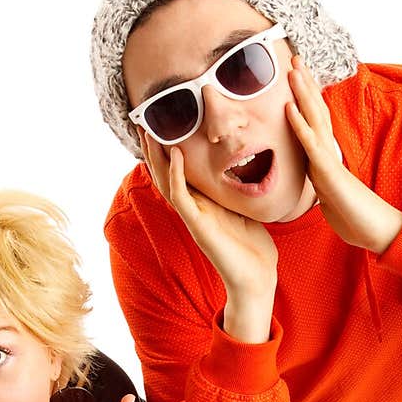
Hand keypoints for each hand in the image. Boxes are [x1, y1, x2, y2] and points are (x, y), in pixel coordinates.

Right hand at [142, 130, 277, 302]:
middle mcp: (193, 210)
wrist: (257, 278)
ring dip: (157, 157)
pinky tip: (175, 154)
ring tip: (150, 133)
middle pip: (165, 175)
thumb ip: (237, 192)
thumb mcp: (245, 210)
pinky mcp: (197, 226)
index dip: (169, 151)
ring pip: (166, 183)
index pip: (179, 174)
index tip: (165, 127)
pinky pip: (180, 197)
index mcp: (203, 205)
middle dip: (155, 150)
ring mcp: (193, 218)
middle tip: (144, 124)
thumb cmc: (254, 248)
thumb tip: (247, 169)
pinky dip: (176, 174)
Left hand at [286, 56, 401, 254]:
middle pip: (317, 111)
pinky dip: (299, 125)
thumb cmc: (354, 217)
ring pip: (314, 120)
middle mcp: (330, 152)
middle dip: (305, 85)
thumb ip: (323, 183)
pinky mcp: (327, 173)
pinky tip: (288, 107)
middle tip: (294, 59)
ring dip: (302, 94)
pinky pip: (310, 145)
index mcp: (327, 157)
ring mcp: (329, 160)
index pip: (317, 121)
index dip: (307, 98)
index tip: (297, 78)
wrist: (375, 232)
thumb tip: (318, 180)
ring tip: (292, 70)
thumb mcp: (330, 197)